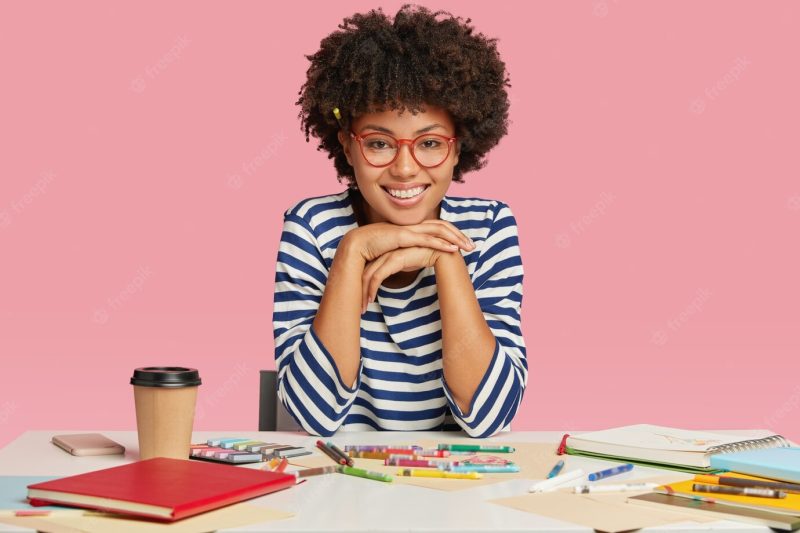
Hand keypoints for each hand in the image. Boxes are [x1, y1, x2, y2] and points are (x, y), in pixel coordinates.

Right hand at [344, 220, 473, 262]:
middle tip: (472, 245)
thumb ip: (406, 254)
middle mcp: (412, 226)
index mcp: (411, 228)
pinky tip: (453, 249)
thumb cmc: (372, 250)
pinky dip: (442, 243)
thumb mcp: (394, 252)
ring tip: (468, 247)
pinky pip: (427, 239)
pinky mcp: (403, 236)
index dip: (451, 234)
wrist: (356, 245)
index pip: (437, 227)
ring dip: (456, 239)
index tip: (463, 243)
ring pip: (438, 230)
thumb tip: (414, 262)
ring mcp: (408, 229)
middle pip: (442, 226)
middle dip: (459, 235)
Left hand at [361, 246, 447, 312]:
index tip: (362, 299)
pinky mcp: (393, 259)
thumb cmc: (426, 256)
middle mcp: (384, 252)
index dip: (362, 285)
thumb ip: (398, 266)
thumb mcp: (408, 262)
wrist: (440, 250)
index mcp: (386, 252)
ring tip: (363, 308)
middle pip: (364, 273)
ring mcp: (388, 255)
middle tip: (359, 307)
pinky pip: (377, 277)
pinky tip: (371, 300)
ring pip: (368, 276)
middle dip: (359, 291)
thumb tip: (392, 276)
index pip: (368, 270)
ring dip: (364, 293)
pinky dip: (371, 289)